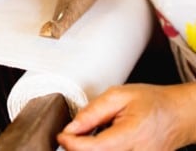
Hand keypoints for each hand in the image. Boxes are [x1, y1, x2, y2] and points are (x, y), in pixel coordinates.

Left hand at [57, 84, 195, 150]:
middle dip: (78, 148)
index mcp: (131, 135)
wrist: (179, 114)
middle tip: (71, 135)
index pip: (94, 148)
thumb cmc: (153, 102)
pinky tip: (101, 143)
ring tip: (88, 137)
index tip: (61, 136)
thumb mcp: (119, 95)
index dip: (72, 143)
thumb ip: (93, 111)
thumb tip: (71, 127)